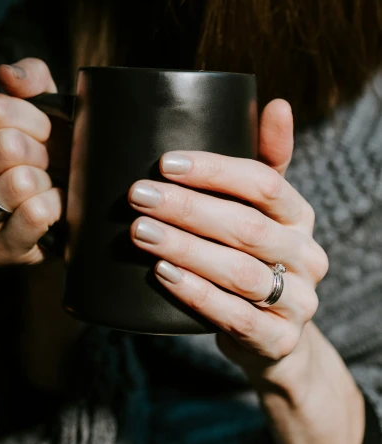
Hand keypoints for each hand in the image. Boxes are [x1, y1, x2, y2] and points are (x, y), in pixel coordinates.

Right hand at [0, 58, 67, 265]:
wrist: (73, 214)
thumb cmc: (57, 155)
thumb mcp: (49, 107)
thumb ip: (30, 79)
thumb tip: (6, 74)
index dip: (35, 118)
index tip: (49, 131)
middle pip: (6, 145)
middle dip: (43, 152)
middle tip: (51, 165)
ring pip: (18, 182)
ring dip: (50, 183)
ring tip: (51, 189)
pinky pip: (31, 216)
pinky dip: (55, 208)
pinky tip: (57, 209)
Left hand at [128, 99, 328, 374]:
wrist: (271, 334)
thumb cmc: (251, 256)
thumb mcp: (260, 209)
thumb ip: (264, 159)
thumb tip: (276, 103)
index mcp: (300, 215)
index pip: (264, 183)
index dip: (215, 170)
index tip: (165, 162)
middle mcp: (306, 255)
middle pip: (246, 227)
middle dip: (186, 208)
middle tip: (137, 195)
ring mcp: (298, 301)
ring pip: (238, 272)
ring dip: (184, 248)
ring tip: (139, 232)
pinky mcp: (279, 340)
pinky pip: (236, 316)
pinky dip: (196, 294)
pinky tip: (162, 274)